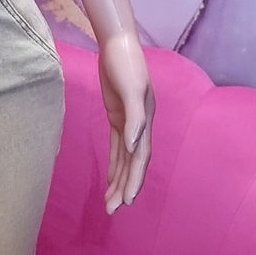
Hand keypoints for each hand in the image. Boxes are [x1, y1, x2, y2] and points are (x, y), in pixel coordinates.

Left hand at [97, 30, 154, 212]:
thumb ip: (135, 118)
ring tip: (110, 203)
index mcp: (145, 122)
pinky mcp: (117, 116)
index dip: (135, 179)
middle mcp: (139, 126)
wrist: (117, 44)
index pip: (140, 158)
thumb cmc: (126, 64)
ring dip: (118, 180)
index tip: (128, 201)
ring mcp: (128, 122)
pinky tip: (110, 179)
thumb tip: (134, 146)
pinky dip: (114, 164)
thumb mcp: (132, 89)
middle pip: (132, 163)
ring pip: (124, 158)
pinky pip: (117, 147)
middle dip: (124, 187)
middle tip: (112, 210)